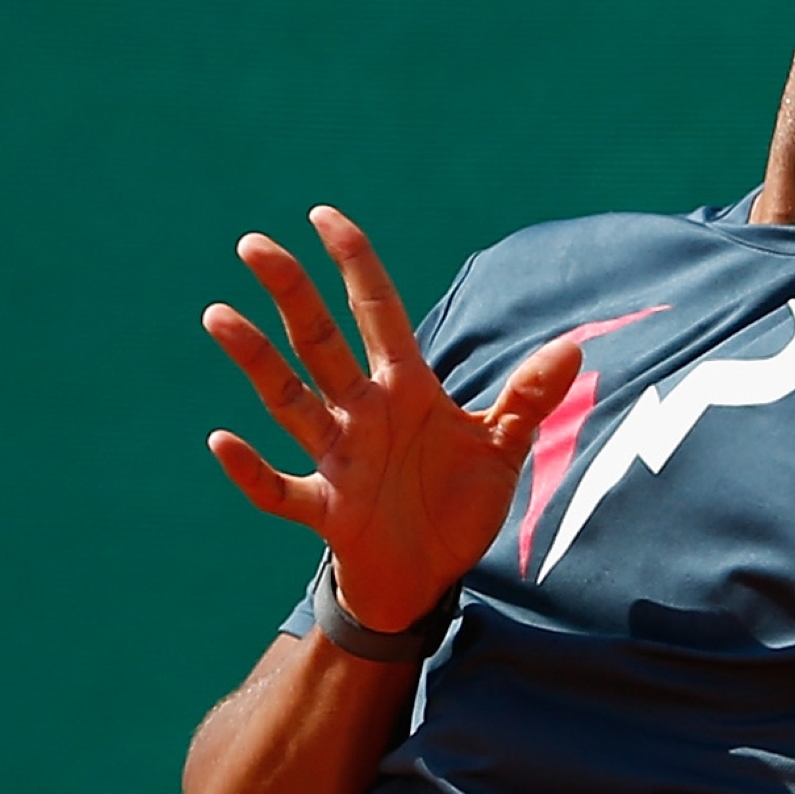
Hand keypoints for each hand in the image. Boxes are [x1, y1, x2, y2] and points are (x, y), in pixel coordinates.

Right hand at [202, 207, 578, 631]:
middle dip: (291, 294)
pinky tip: (221, 440)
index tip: (323, 216)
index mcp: (406, 390)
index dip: (355, 264)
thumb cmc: (456, 506)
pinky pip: (279, 489)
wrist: (430, 577)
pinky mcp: (326, 510)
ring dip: (257, 363)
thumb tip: (575, 346)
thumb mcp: (501, 448)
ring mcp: (339, 460)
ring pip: (290, 402)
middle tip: (254, 244)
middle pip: (320, 343)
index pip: (377, 313)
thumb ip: (529, 397)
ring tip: (219, 315)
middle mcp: (364, 414)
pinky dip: (250, 471)